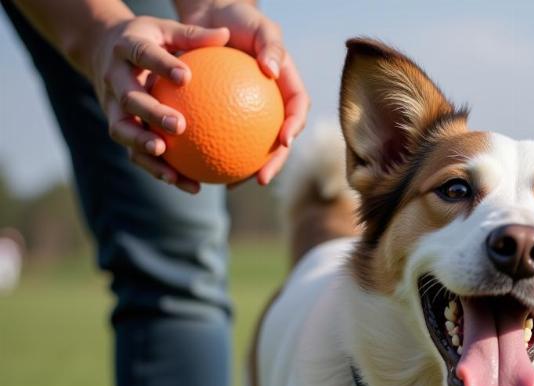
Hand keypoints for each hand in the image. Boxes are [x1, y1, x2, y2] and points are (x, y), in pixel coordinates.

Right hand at [90, 15, 230, 191]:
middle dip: (152, 114)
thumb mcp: (166, 31)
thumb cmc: (147, 41)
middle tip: (179, 126)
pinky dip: (159, 171)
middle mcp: (114, 78)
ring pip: (124, 131)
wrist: (102, 49)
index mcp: (126, 48)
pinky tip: (189, 185)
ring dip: (146, 149)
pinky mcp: (119, 127)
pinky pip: (137, 153)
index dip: (160, 65)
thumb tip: (226, 35)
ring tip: (171, 169)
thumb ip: (193, 36)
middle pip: (130, 99)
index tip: (185, 76)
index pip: (142, 54)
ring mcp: (113, 106)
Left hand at [177, 1, 309, 185]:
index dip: (295, 129)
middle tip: (262, 179)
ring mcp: (250, 116)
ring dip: (245, 171)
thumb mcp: (259, 23)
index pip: (298, 111)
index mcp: (286, 88)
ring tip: (233, 186)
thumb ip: (270, 44)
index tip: (284, 141)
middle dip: (274, 165)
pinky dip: (215, 153)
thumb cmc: (238, 17)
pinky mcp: (227, 118)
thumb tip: (271, 70)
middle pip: (279, 143)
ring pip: (252, 148)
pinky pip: (222, 138)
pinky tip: (201, 166)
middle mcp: (271, 107)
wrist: (212, 17)